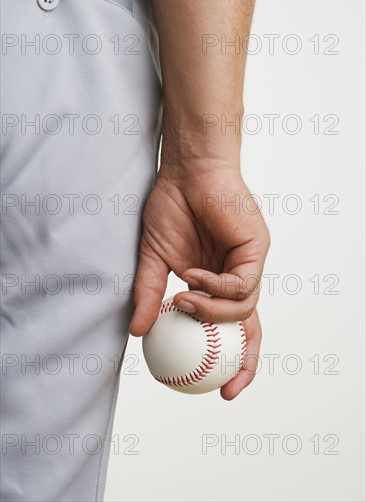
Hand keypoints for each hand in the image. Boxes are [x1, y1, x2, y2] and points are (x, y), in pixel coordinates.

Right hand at [129, 163, 269, 398]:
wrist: (186, 172)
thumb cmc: (172, 208)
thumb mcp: (154, 259)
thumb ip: (150, 294)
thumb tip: (139, 332)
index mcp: (214, 284)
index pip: (229, 330)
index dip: (228, 361)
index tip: (215, 389)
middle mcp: (236, 278)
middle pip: (252, 330)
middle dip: (245, 364)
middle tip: (227, 388)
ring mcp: (248, 265)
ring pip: (243, 309)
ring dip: (210, 313)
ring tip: (181, 300)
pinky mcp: (256, 249)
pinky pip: (242, 284)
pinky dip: (215, 287)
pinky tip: (193, 275)